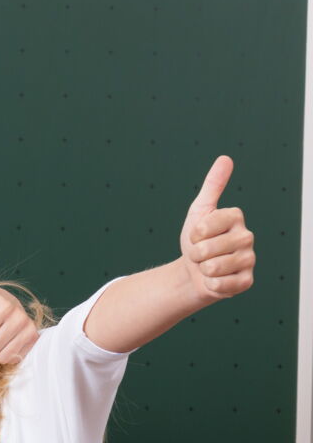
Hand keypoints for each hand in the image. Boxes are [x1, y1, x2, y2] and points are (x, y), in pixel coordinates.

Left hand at [179, 156, 254, 300]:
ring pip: (214, 267)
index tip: (197, 235)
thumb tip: (226, 158)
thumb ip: (213, 186)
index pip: (205, 225)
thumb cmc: (197, 240)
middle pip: (208, 248)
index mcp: (235, 217)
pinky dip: (211, 284)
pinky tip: (215, 279)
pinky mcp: (246, 281)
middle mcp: (247, 237)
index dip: (194, 233)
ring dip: (202, 269)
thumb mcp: (199, 211)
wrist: (194, 272)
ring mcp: (249, 260)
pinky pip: (221, 284)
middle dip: (195, 253)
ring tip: (207, 265)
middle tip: (201, 253)